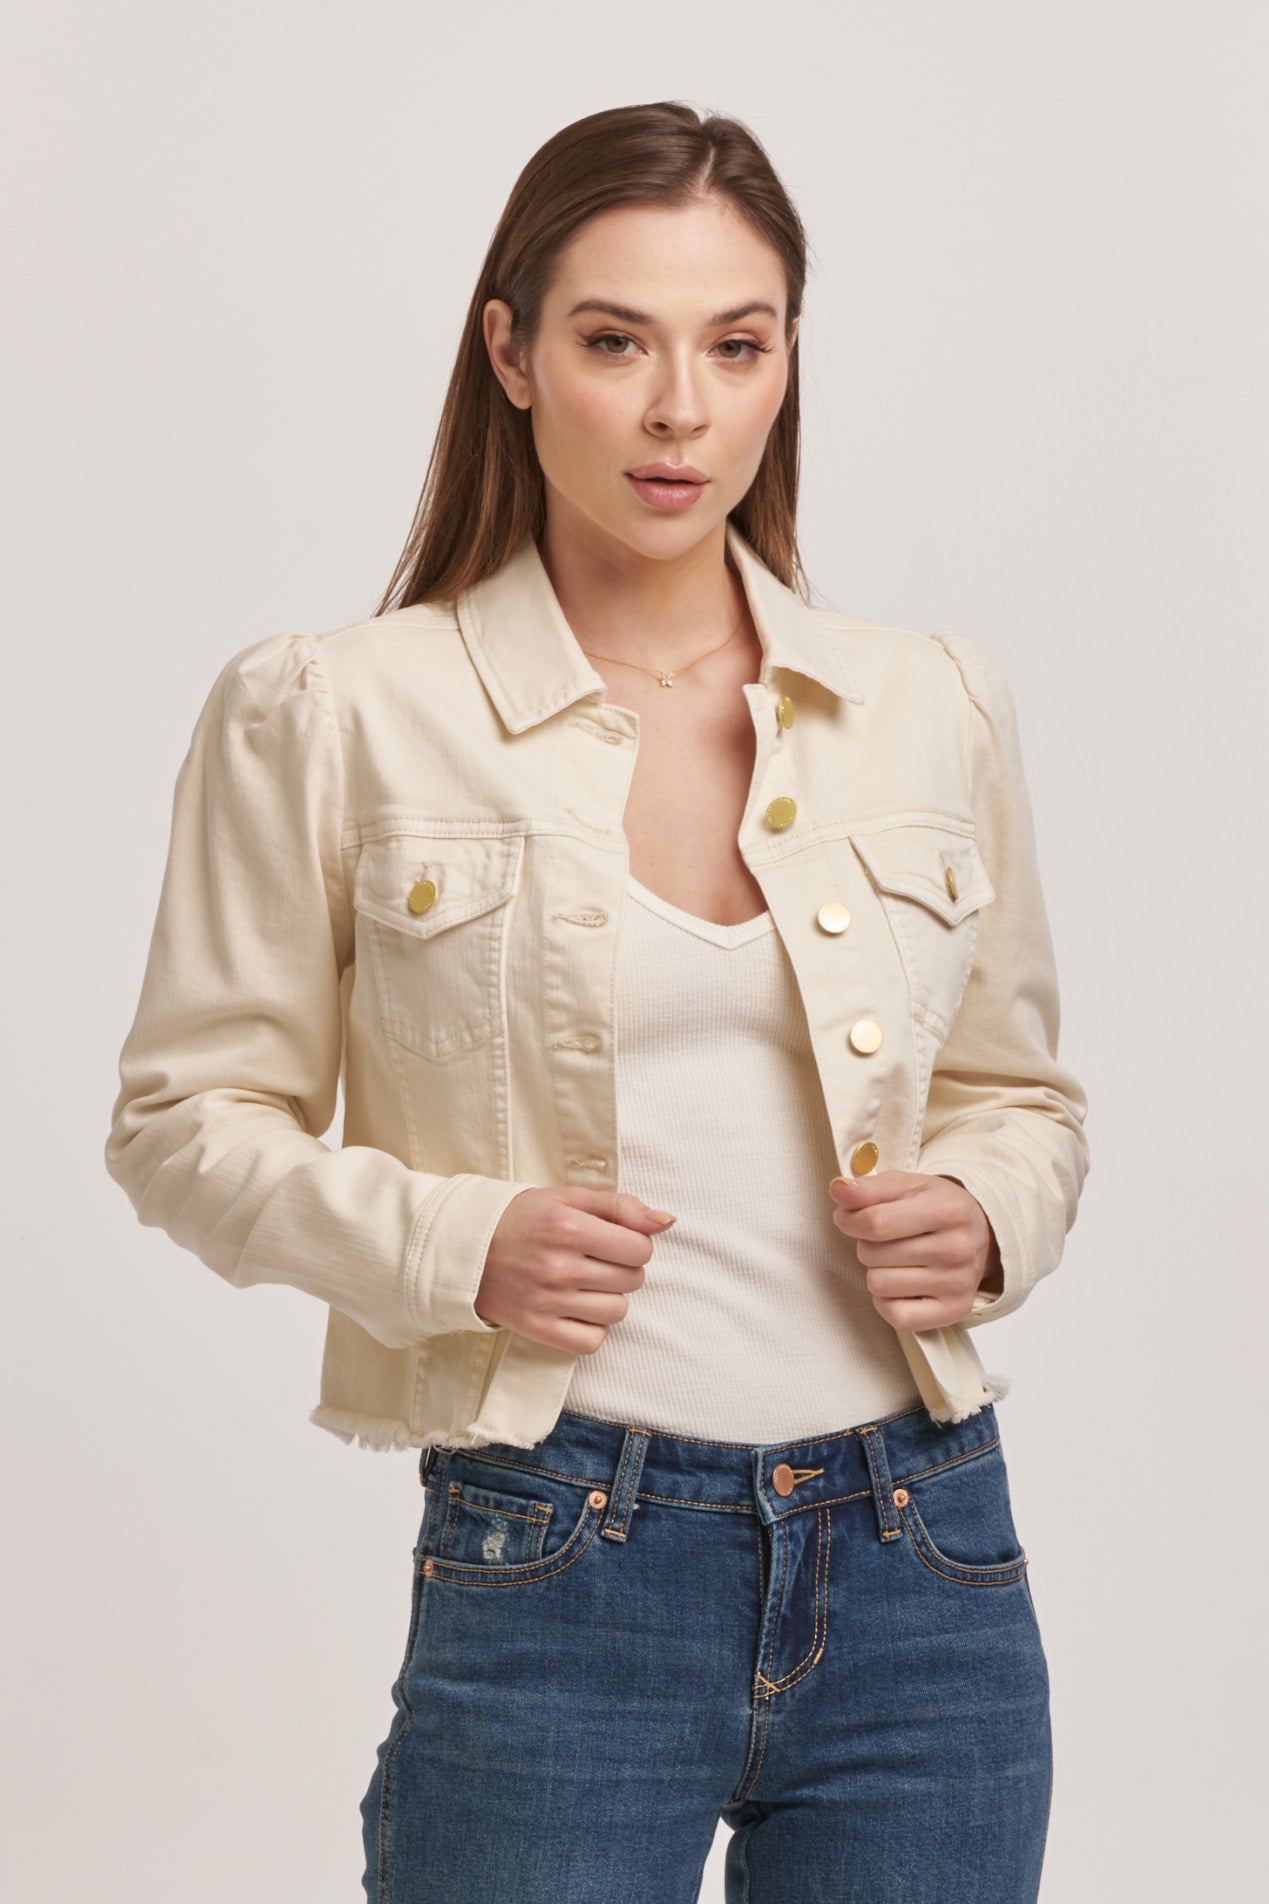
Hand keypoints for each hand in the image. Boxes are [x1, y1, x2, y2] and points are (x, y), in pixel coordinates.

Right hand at [474, 1186, 676, 1354]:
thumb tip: (666, 1222)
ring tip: (584, 1284)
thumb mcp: (569, 1198)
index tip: (613, 1241)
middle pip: (633, 1280)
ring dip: (608, 1298)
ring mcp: (548, 1301)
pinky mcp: (537, 1329)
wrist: (465, 1249)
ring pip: (617, 1312)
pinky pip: (592, 1342)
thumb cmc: (522, 1219)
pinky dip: (591, 1328)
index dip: (634, 1244)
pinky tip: (576, 1309)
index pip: (640, 1248)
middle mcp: (560, 1267)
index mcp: (570, 1228)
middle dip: (622, 1268)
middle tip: (594, 1260)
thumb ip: (621, 1206)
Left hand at [828, 1171, 1001, 1330]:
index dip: (849, 1220)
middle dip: (868, 1245)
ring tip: (898, 1260)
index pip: (875, 1223)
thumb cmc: (935, 1208)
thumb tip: (838, 1190)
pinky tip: (902, 1284)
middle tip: (888, 1239)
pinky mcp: (955, 1310)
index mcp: (947, 1210)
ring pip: (878, 1285)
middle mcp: (957, 1248)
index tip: (848, 1218)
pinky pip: (895, 1316)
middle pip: (873, 1254)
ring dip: (877, 1272)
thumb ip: (867, 1188)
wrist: (980, 1235)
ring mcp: (958, 1283)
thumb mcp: (904, 1186)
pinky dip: (888, 1301)